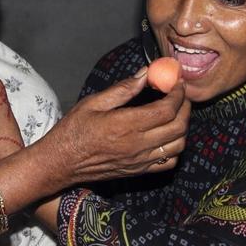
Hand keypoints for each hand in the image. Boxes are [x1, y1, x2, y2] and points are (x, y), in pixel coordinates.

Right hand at [35, 67, 190, 192]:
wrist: (61, 162)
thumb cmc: (73, 130)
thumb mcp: (94, 102)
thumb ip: (123, 88)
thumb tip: (146, 73)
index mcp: (126, 125)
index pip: (166, 110)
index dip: (178, 94)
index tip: (177, 83)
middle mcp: (137, 145)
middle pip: (178, 127)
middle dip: (185, 107)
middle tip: (180, 95)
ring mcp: (140, 161)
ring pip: (178, 145)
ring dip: (183, 127)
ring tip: (175, 113)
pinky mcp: (138, 171)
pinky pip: (168, 162)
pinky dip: (175, 148)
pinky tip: (166, 136)